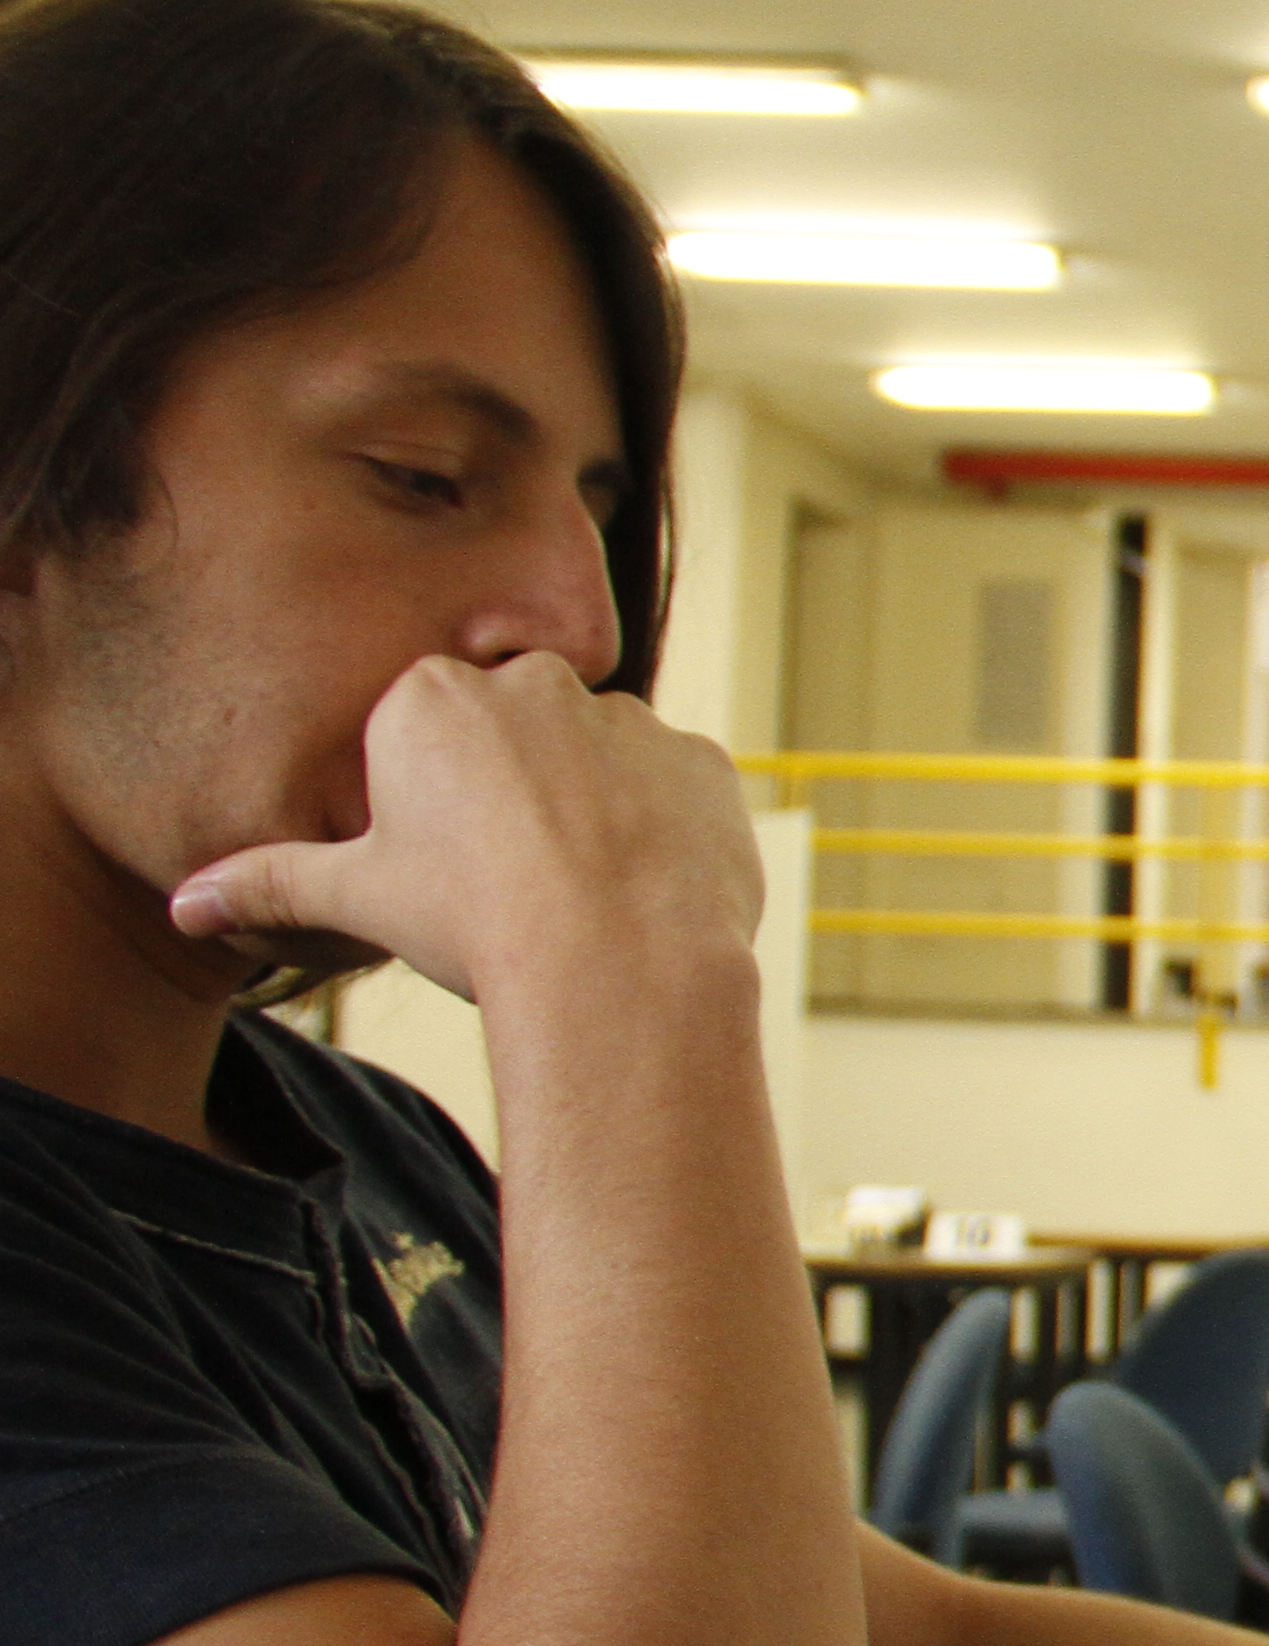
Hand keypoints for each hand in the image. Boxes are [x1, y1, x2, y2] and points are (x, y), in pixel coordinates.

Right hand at [168, 650, 760, 1006]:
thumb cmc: (475, 921)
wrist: (617, 962)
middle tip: (509, 880)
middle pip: (514, 737)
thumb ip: (274, 882)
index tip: (445, 859)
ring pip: (597, 762)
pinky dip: (662, 835)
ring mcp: (629, 717)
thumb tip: (187, 904)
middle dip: (511, 795)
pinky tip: (643, 893)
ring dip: (590, 812)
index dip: (434, 805)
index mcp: (433, 697)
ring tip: (580, 896)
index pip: (425, 733)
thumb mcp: (357, 898)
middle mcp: (535, 683)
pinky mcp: (702, 761)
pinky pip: (674, 792)